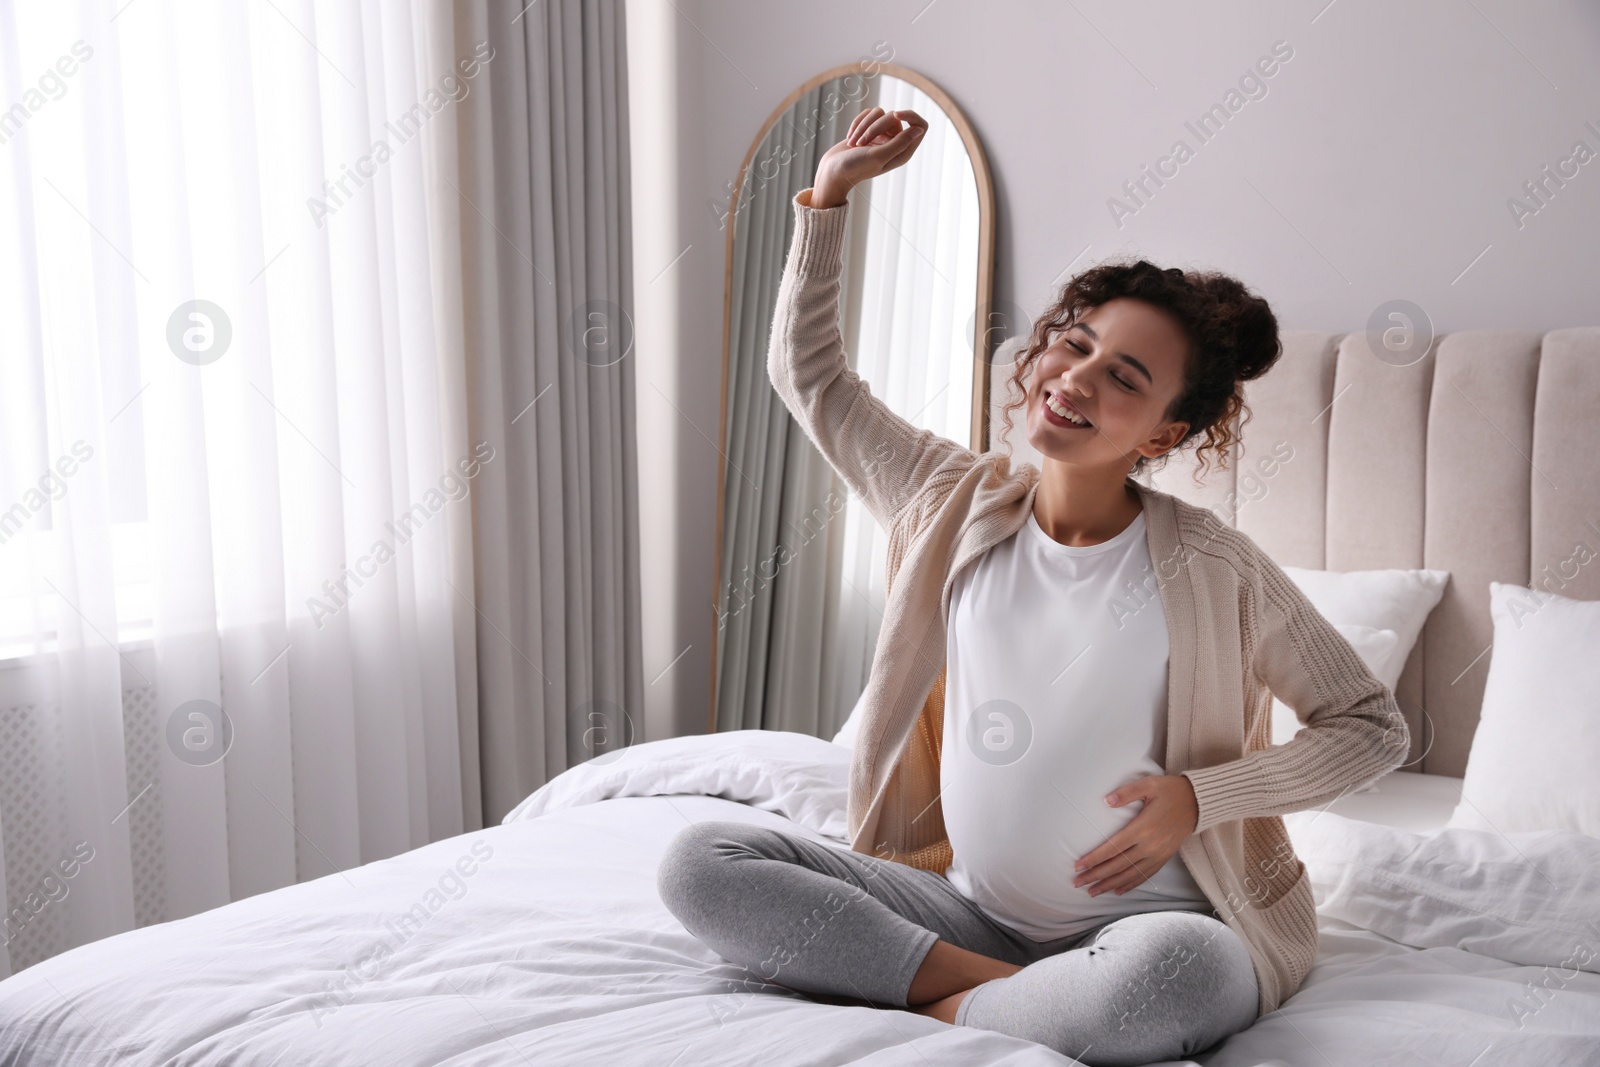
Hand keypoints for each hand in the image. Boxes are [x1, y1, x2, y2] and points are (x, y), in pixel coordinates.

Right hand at [810, 107, 928, 207]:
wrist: (833, 171)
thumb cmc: (855, 167)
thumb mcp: (878, 156)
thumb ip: (900, 143)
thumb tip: (919, 129)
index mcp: (903, 152)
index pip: (920, 126)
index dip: (910, 115)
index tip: (895, 114)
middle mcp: (895, 143)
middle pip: (895, 117)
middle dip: (875, 126)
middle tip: (861, 143)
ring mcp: (882, 136)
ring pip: (880, 113)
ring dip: (863, 126)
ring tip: (853, 143)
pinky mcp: (869, 129)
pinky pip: (868, 114)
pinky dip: (857, 123)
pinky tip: (850, 138)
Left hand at [1072, 775, 1198, 896]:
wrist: (1197, 802)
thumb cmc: (1170, 791)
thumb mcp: (1148, 785)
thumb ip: (1126, 793)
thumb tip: (1106, 801)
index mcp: (1142, 828)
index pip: (1113, 848)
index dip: (1094, 858)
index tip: (1078, 866)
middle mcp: (1149, 845)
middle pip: (1118, 865)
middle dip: (1096, 875)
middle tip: (1077, 883)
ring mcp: (1157, 854)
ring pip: (1129, 874)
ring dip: (1109, 884)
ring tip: (1092, 891)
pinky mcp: (1164, 858)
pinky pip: (1145, 875)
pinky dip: (1130, 884)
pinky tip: (1117, 890)